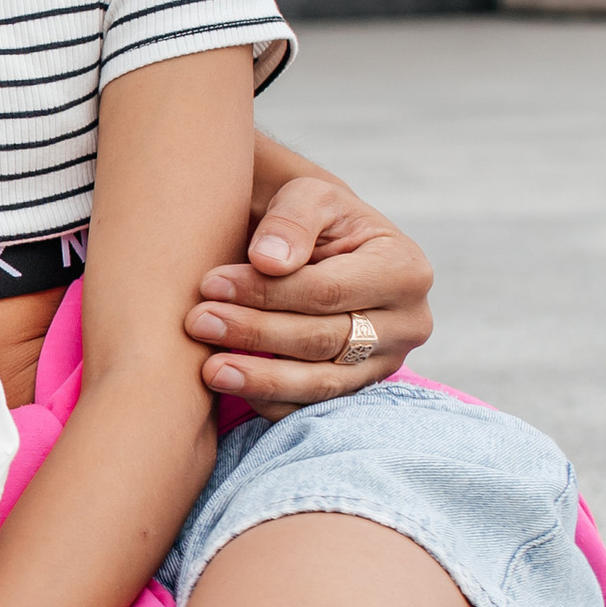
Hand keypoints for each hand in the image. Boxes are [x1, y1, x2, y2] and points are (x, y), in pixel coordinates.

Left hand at [184, 167, 432, 418]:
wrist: (325, 251)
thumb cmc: (314, 220)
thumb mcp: (308, 198)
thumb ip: (291, 220)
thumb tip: (268, 261)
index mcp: (405, 271)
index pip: (327, 291)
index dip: (266, 292)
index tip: (210, 284)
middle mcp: (408, 324)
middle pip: (323, 339)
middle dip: (255, 332)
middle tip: (197, 323)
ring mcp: (386, 363)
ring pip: (321, 383)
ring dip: (261, 378)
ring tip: (209, 370)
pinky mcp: (359, 391)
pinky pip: (314, 408)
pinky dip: (272, 401)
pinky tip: (232, 386)